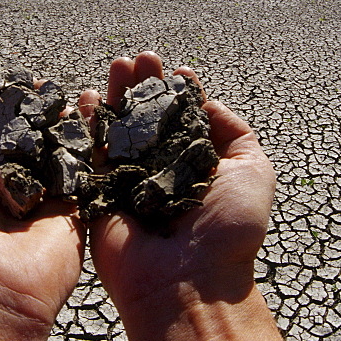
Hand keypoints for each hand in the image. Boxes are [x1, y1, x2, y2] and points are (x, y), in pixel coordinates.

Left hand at [0, 89, 84, 335]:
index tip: (2, 81)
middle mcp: (3, 194)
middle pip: (21, 142)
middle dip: (29, 111)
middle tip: (41, 82)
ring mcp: (39, 205)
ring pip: (53, 154)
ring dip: (59, 124)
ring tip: (65, 93)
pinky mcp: (73, 216)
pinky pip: (83, 174)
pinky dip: (88, 146)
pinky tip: (92, 114)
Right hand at [82, 51, 274, 309]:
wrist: (188, 281)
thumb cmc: (228, 229)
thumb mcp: (254, 171)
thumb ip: (234, 132)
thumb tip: (205, 104)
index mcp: (196, 166)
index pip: (185, 120)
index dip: (179, 93)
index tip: (176, 71)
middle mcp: (161, 171)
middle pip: (148, 118)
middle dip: (144, 85)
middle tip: (140, 59)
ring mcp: (128, 182)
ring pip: (118, 129)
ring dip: (116, 94)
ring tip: (118, 65)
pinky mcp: (98, 195)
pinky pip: (88, 154)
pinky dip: (86, 123)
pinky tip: (87, 96)